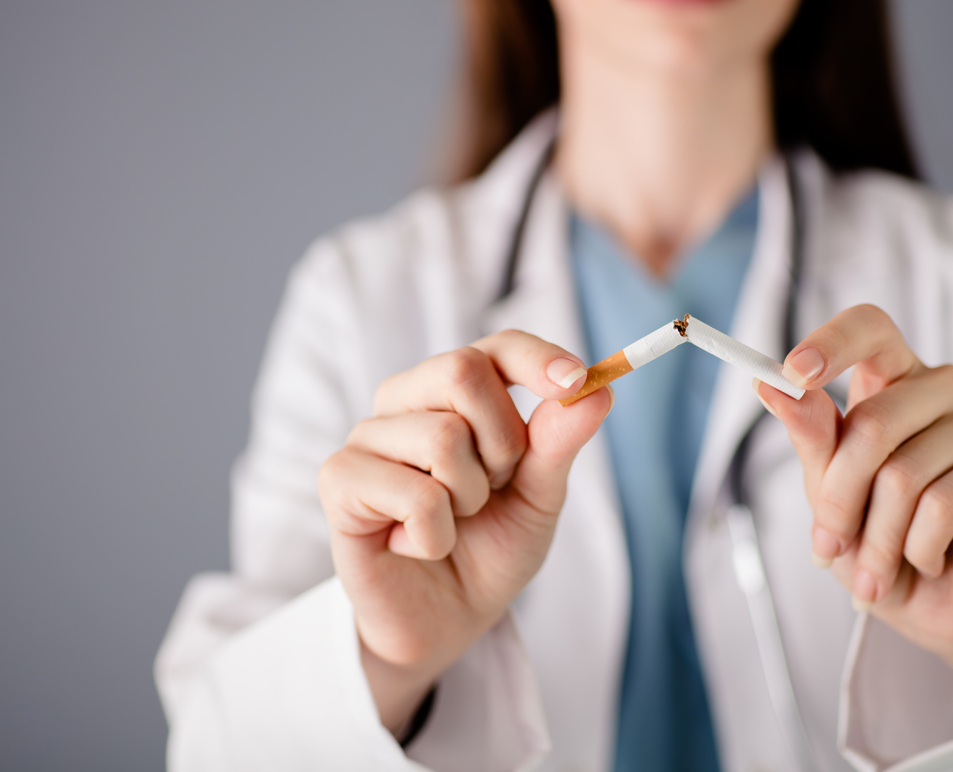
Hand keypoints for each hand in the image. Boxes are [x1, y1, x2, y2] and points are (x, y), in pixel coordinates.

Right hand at [318, 331, 611, 733]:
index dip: (538, 358)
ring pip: (443, 437)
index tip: (576, 382)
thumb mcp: (539, 496)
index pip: (498, 347)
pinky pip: (416, 494)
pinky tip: (417, 545)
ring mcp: (367, 436)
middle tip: (494, 489)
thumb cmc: (490, 547)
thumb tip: (597, 392)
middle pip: (463, 371)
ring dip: (469, 497)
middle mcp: (406, 400)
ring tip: (453, 521)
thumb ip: (559, 443)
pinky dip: (435, 535)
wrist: (446, 620)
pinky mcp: (340, 480)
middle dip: (503, 442)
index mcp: (455, 391)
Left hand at [757, 305, 952, 700]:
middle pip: (876, 421)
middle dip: (840, 499)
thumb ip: (811, 436)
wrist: (935, 607)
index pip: (870, 327)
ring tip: (877, 569)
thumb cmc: (878, 541)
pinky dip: (920, 547)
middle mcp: (944, 388)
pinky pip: (946, 502)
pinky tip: (928, 558)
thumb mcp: (829, 493)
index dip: (832, 342)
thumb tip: (768, 384)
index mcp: (893, 380)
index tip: (791, 373)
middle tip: (829, 547)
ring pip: (906, 473)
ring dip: (878, 539)